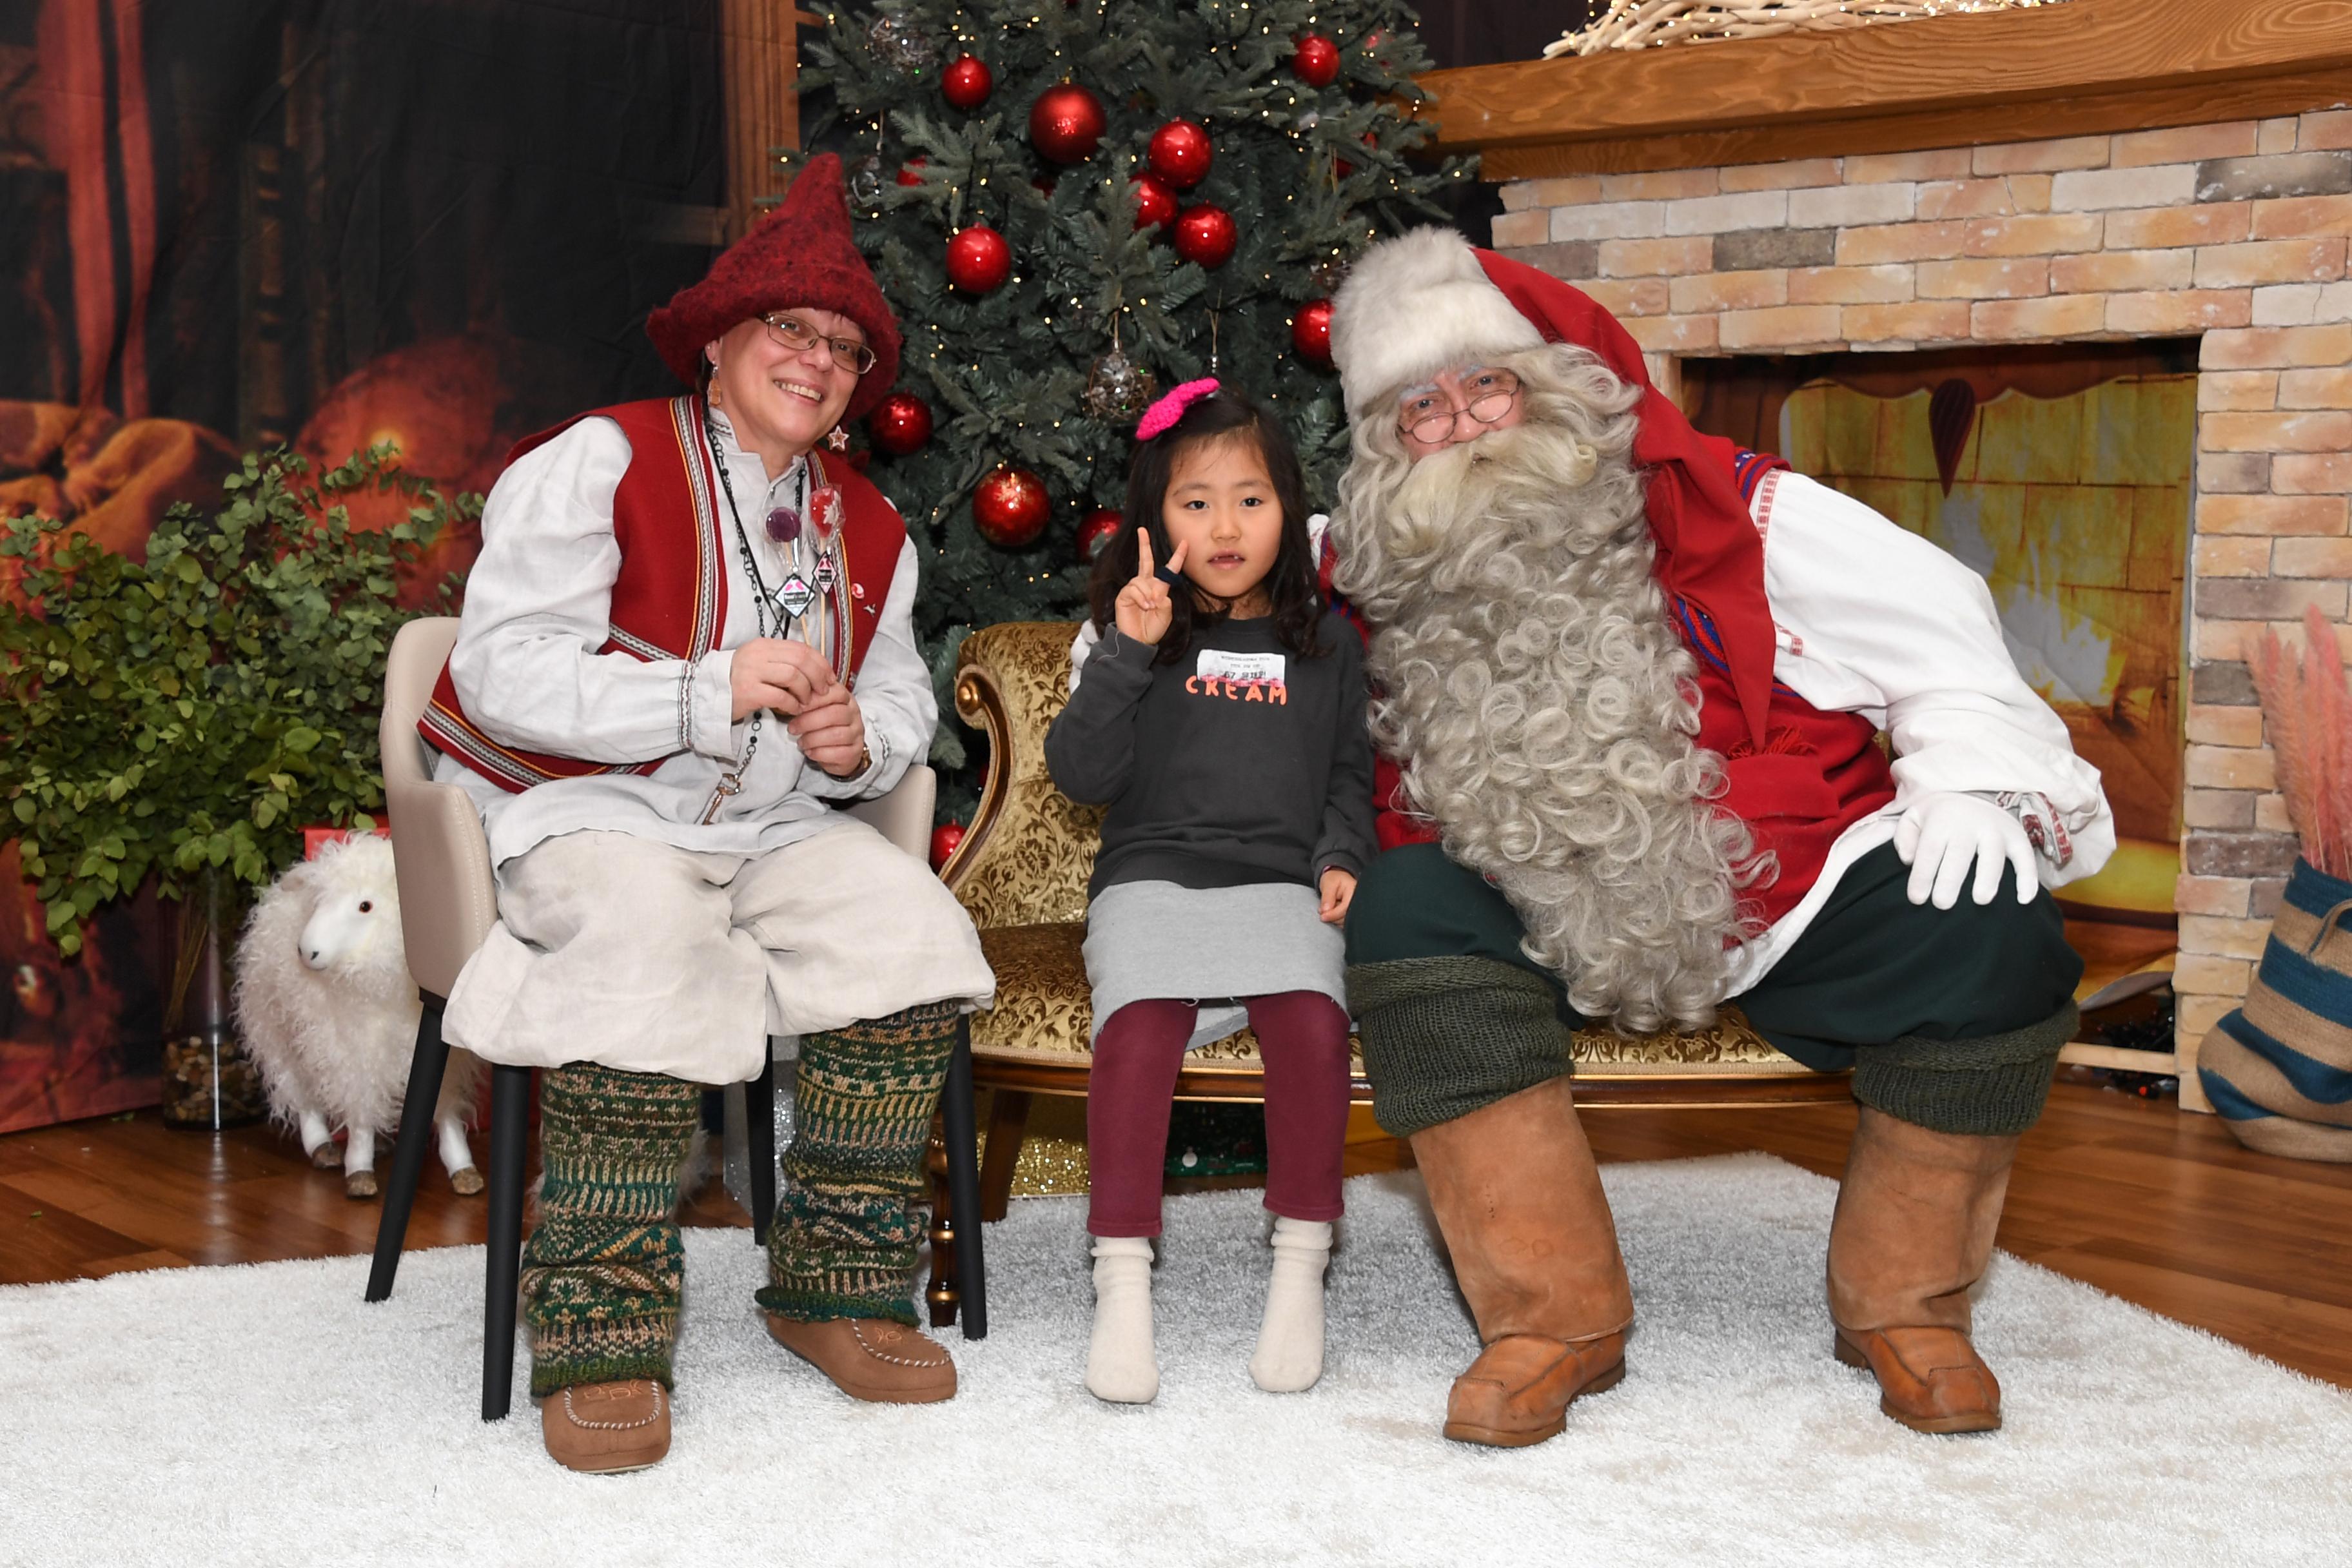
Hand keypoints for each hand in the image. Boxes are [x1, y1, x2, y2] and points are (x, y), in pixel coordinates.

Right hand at [731, 637, 835, 719]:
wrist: (710, 697)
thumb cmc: (740, 683)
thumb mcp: (762, 665)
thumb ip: (784, 662)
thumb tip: (816, 669)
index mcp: (764, 645)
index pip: (801, 648)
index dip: (820, 663)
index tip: (829, 677)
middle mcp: (757, 654)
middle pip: (800, 659)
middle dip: (817, 676)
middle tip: (822, 691)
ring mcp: (751, 671)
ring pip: (792, 676)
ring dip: (805, 691)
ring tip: (806, 702)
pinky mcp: (747, 691)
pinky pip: (780, 696)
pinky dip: (792, 704)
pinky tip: (794, 710)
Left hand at [787, 679, 868, 775]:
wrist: (840, 749)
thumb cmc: (825, 725)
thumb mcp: (818, 707)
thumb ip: (809, 699)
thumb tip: (791, 695)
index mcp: (845, 698)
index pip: (835, 693)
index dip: (814, 699)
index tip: (796, 706)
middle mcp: (854, 714)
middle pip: (834, 714)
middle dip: (808, 721)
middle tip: (792, 728)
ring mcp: (856, 734)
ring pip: (836, 735)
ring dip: (813, 739)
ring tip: (800, 742)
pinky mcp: (854, 752)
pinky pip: (838, 753)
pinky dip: (819, 753)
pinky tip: (809, 752)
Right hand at [1112, 528, 1188, 645]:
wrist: (1139, 641)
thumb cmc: (1153, 628)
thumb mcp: (1166, 613)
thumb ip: (1165, 600)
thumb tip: (1155, 592)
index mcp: (1158, 588)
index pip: (1168, 569)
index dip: (1177, 557)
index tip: (1185, 543)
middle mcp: (1146, 585)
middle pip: (1145, 560)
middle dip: (1143, 544)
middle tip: (1142, 530)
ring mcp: (1134, 589)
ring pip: (1142, 580)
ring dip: (1148, 594)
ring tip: (1150, 607)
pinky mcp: (1124, 595)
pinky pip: (1134, 589)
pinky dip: (1141, 597)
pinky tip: (1144, 606)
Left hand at [1318, 867, 1356, 924]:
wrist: (1336, 879)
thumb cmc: (1333, 880)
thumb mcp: (1328, 884)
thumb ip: (1327, 897)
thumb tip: (1326, 910)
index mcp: (1354, 891)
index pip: (1346, 908)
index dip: (1333, 914)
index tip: (1323, 916)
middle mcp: (1358, 900)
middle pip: (1347, 917)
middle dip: (1333, 917)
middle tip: (1322, 911)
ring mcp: (1356, 908)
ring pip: (1345, 921)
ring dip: (1334, 919)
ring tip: (1327, 908)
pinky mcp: (1353, 913)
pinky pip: (1345, 922)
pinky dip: (1336, 920)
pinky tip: (1332, 912)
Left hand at [1892, 792, 2036, 908]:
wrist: (1972, 796)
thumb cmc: (1939, 818)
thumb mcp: (1914, 817)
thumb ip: (1905, 837)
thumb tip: (1909, 859)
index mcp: (1942, 820)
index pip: (1929, 850)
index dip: (1923, 876)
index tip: (1917, 899)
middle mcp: (1970, 824)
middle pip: (1959, 854)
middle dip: (1950, 881)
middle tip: (1942, 904)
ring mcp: (1996, 830)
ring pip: (1993, 855)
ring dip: (1988, 878)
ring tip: (1980, 900)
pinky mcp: (2018, 838)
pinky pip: (2025, 858)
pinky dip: (2028, 877)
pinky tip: (2024, 899)